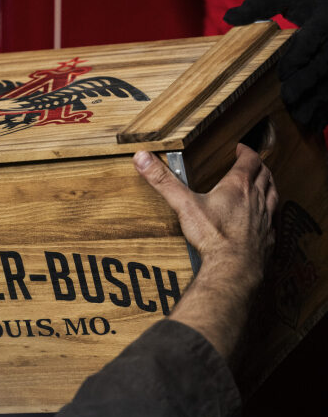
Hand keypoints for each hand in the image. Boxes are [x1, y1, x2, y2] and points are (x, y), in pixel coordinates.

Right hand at [134, 144, 276, 281]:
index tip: (240, 149)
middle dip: (259, 165)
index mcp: (238, 186)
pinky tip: (267, 217)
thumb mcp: (184, 205)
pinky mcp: (268, 237)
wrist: (234, 267)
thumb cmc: (213, 236)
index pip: (249, 160)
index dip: (245, 151)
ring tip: (265, 182)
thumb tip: (143, 158)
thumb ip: (164, 181)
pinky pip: (274, 219)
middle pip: (265, 174)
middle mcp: (257, 198)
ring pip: (274, 193)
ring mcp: (265, 218)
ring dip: (270, 184)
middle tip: (253, 163)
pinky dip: (272, 212)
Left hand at [223, 0, 327, 133]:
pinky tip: (316, 124)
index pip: (311, 39)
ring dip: (320, 101)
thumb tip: (228, 17)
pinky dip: (327, 108)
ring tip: (303, 119)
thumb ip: (259, 5)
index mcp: (323, 15)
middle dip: (307, 83)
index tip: (283, 73)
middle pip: (324, 64)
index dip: (298, 57)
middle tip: (288, 99)